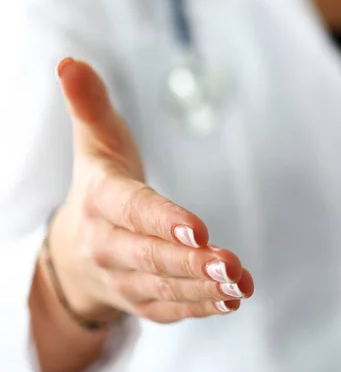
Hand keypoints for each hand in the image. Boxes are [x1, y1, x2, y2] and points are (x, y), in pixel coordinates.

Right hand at [48, 58, 253, 323]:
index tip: (198, 227)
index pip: (131, 210)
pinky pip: (169, 310)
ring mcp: (123, 279)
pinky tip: (230, 301)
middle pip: (150, 257)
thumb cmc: (99, 185)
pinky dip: (199, 307)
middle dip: (191, 262)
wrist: (75, 250)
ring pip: (163, 288)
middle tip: (230, 263)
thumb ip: (90, 106)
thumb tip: (69, 62)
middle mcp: (106, 246)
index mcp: (100, 200)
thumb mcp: (95, 143)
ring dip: (203, 288)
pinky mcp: (141, 301)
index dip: (161, 219)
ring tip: (239, 285)